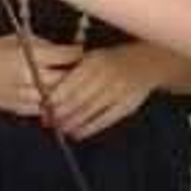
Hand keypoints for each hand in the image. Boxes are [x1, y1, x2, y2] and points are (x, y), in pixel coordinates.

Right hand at [0, 34, 81, 117]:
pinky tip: (55, 96)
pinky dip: (53, 102)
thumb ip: (43, 46)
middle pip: (68, 78)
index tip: (81, 51)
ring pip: (59, 97)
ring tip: (72, 83)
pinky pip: (46, 107)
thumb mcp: (17, 40)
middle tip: (82, 68)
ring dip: (67, 90)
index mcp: (31, 56)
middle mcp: (32, 78)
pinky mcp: (23, 109)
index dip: (77, 53)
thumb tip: (64, 50)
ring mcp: (28, 96)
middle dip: (76, 73)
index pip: (66, 56)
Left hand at [45, 44, 160, 140]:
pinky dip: (89, 128)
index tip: (43, 106)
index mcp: (94, 61)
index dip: (55, 97)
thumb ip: (73, 70)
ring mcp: (118, 91)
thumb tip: (50, 91)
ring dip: (72, 122)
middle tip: (48, 121)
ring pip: (89, 111)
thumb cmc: (112, 60)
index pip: (70, 83)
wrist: (147, 62)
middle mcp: (105, 76)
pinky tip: (77, 134)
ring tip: (60, 128)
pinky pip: (104, 120)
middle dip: (60, 113)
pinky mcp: (126, 105)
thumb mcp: (92, 56)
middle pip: (77, 99)